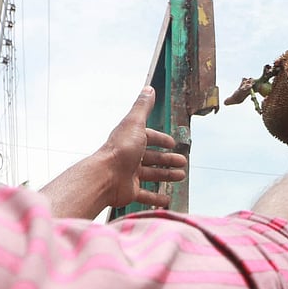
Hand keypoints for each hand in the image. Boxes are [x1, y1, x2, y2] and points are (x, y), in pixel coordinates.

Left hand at [102, 87, 187, 208]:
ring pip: (152, 175)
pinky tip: (168, 200)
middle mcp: (130, 157)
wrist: (105, 176)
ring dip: (167, 176)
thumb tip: (149, 88)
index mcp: (131, 140)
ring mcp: (129, 175)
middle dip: (168, 160)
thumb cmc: (120, 149)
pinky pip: (146, 195)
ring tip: (181, 177)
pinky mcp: (130, 191)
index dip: (161, 140)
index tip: (173, 144)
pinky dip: (157, 198)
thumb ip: (143, 107)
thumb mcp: (135, 123)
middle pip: (153, 158)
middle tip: (183, 162)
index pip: (149, 138)